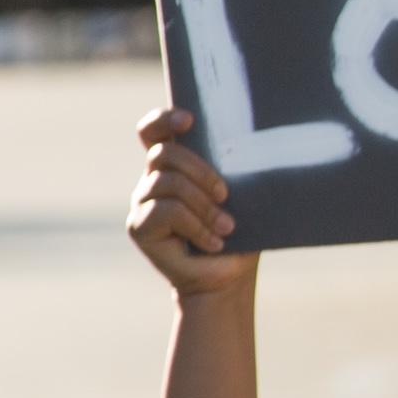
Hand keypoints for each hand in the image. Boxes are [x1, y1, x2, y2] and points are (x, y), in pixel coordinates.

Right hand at [126, 110, 250, 298]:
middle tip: (226, 195)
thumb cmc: (240, 233)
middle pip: (164, 153)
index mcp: (175, 167)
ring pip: (167, 183)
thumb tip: (258, 142)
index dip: (164, 119)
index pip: (153, 131)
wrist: (228, 278)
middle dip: (200, 171)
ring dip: (203, 205)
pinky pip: (165, 211)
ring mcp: (142, 202)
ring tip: (227, 227)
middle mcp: (152, 180)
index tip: (189, 120)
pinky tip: (214, 242)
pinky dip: (196, 225)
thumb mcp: (241, 196)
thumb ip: (233, 169)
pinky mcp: (139, 227)